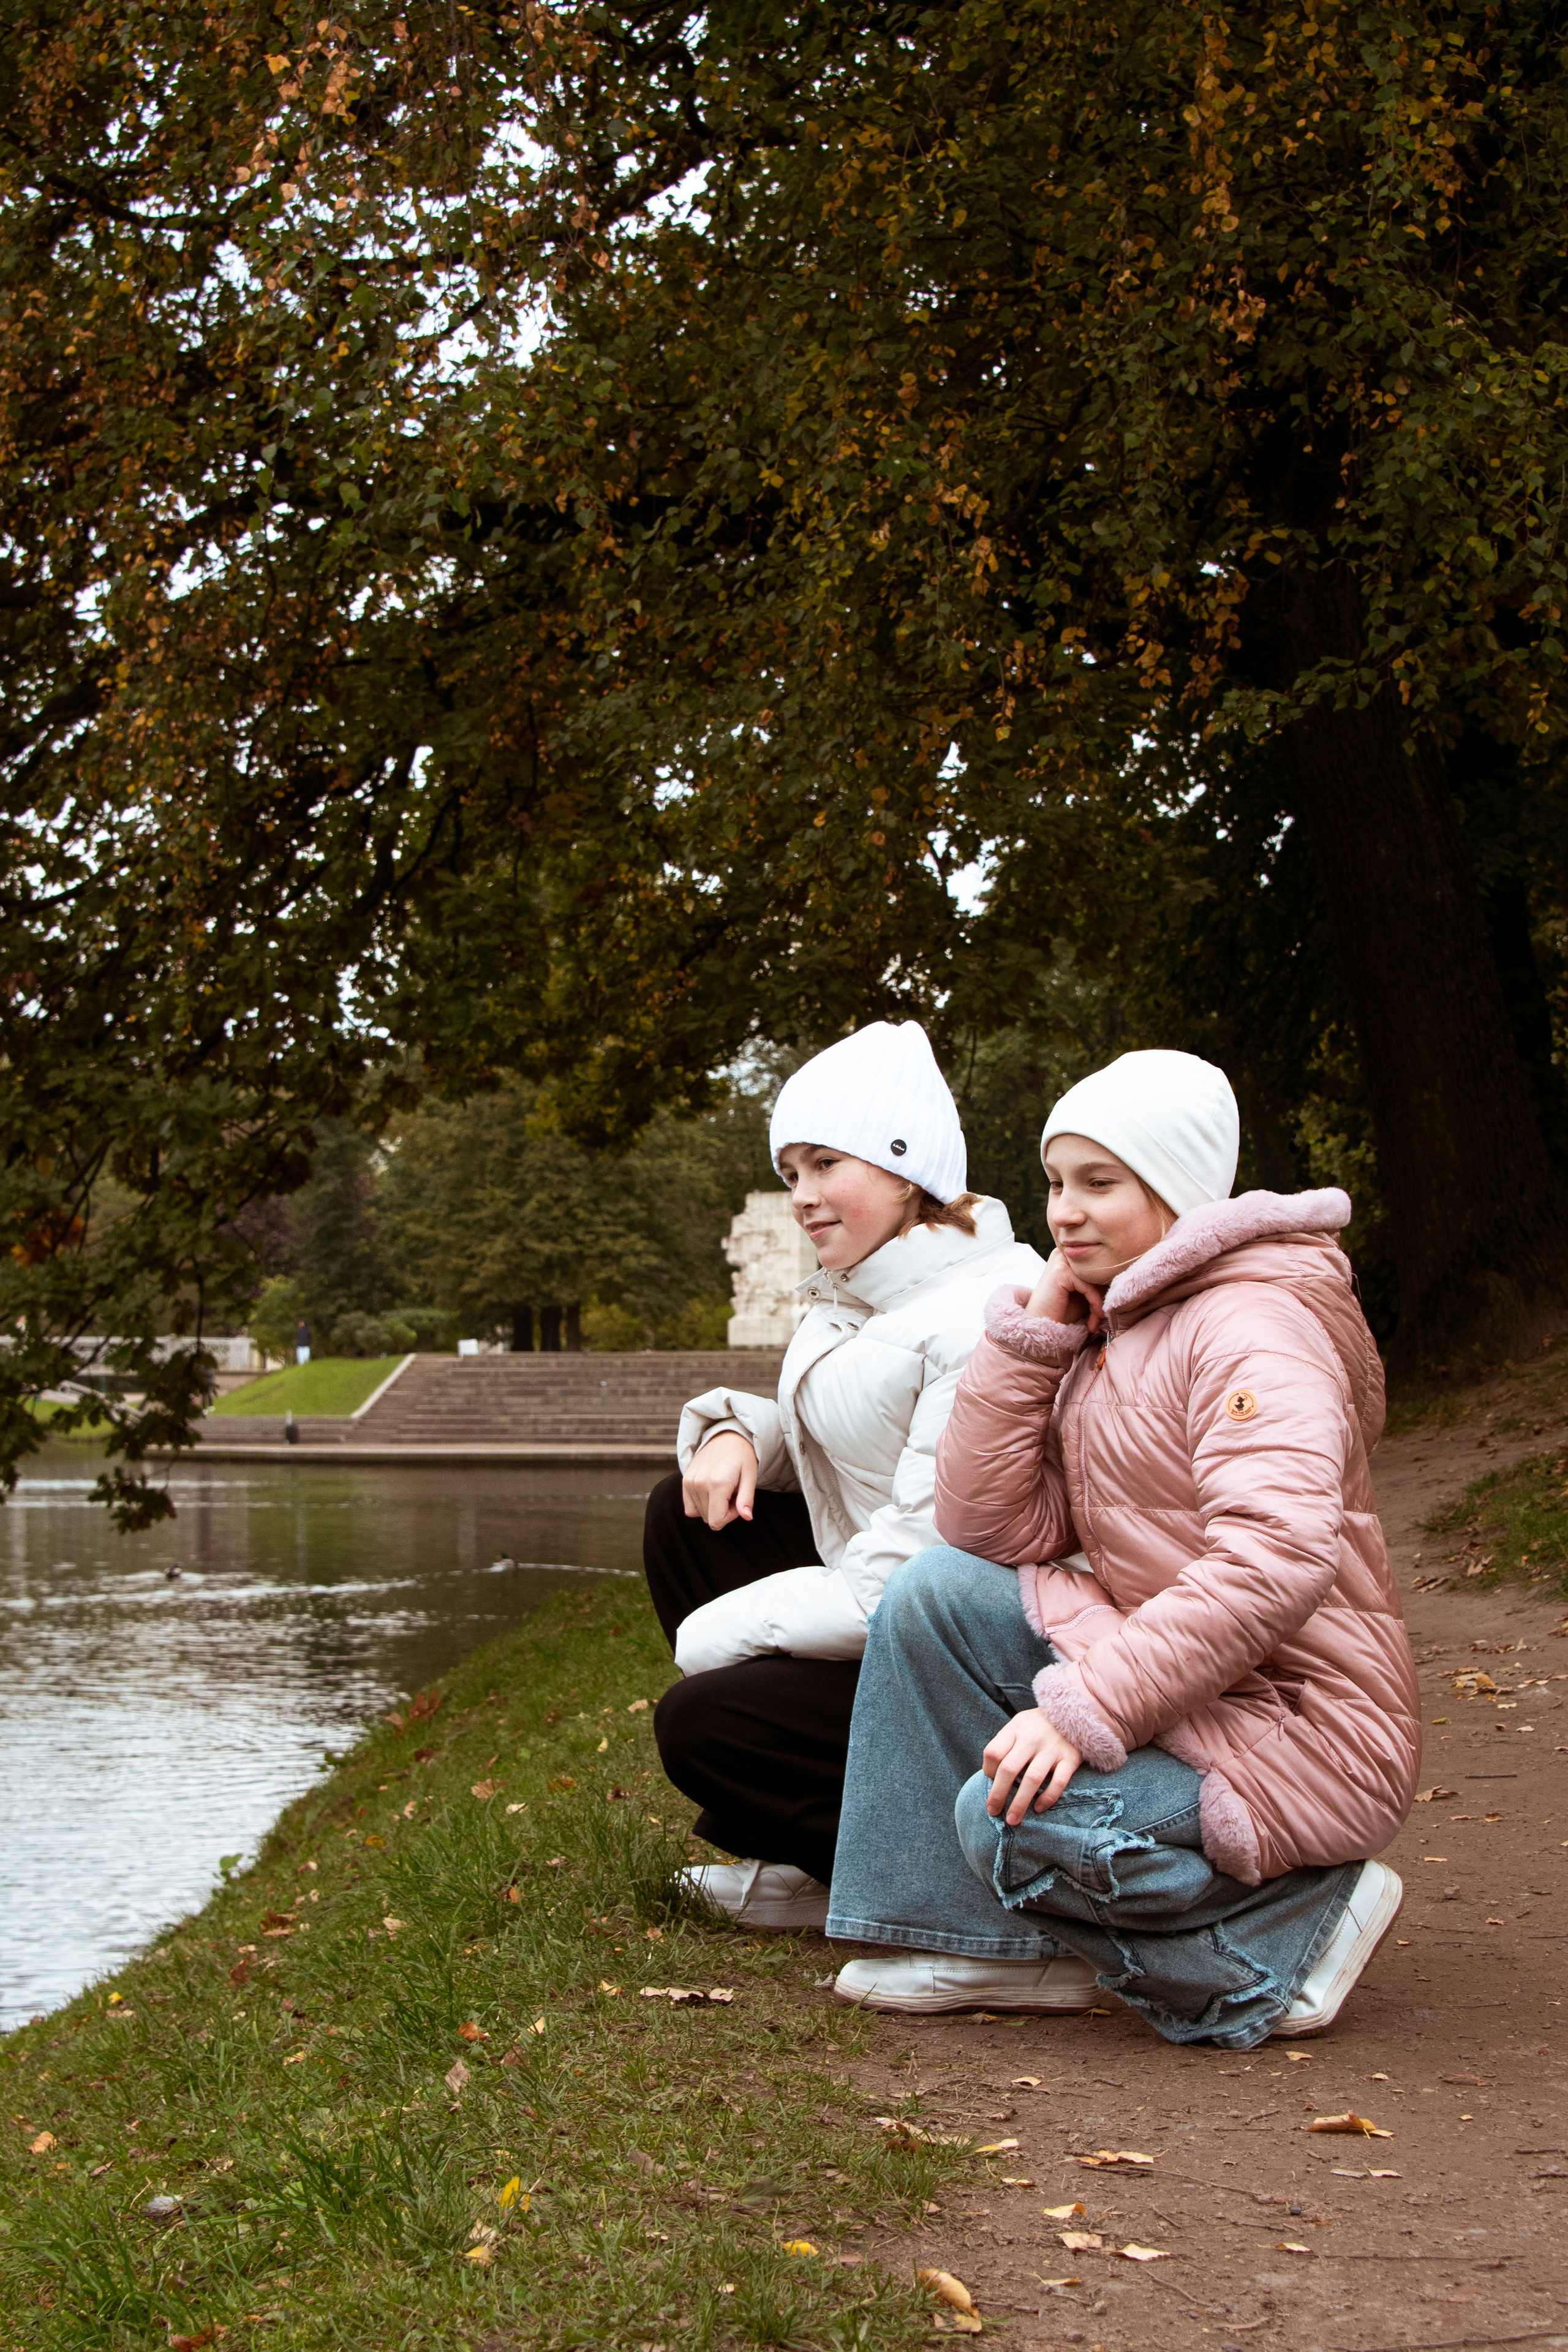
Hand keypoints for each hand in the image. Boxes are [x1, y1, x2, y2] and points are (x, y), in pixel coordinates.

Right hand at [681, 1432, 758, 1530]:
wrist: (726, 1436)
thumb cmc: (742, 1456)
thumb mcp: (750, 1476)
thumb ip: (746, 1499)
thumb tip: (747, 1517)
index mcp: (717, 1484)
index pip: (717, 1521)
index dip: (730, 1517)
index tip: (738, 1502)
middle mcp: (699, 1484)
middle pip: (709, 1519)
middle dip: (722, 1512)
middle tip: (732, 1494)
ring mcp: (690, 1482)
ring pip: (699, 1514)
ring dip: (712, 1507)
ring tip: (723, 1490)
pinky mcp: (685, 1480)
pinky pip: (689, 1507)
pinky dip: (700, 1504)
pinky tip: (711, 1492)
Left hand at [982, 1707, 1082, 1823]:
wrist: (1076, 1711)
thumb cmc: (1039, 1725)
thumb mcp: (1020, 1724)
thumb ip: (1006, 1744)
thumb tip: (992, 1776)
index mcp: (1016, 1729)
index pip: (993, 1752)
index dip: (987, 1771)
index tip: (989, 1782)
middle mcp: (1032, 1738)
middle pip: (1008, 1769)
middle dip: (998, 1794)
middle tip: (993, 1811)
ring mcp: (1052, 1748)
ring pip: (1032, 1779)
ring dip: (1020, 1803)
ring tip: (1012, 1820)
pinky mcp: (1071, 1758)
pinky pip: (1058, 1783)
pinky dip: (1047, 1798)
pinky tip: (1038, 1809)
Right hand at [1022, 1247, 1105, 1333]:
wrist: (1041, 1327)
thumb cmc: (1062, 1311)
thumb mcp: (1085, 1292)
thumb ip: (1099, 1280)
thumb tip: (1123, 1275)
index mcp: (1069, 1254)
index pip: (1098, 1264)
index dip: (1106, 1286)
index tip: (1106, 1309)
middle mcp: (1064, 1252)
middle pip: (1098, 1269)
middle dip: (1104, 1295)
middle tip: (1101, 1318)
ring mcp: (1061, 1260)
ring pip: (1095, 1278)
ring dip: (1100, 1303)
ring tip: (1096, 1321)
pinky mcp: (1061, 1271)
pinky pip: (1089, 1286)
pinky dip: (1095, 1305)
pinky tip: (1091, 1321)